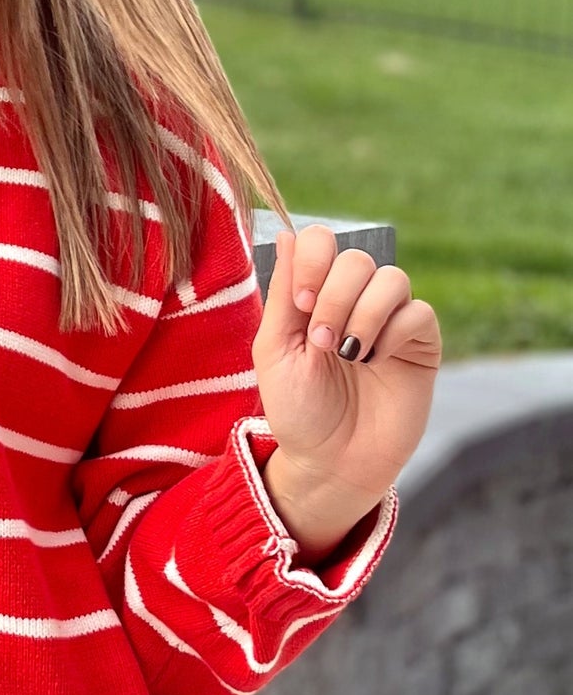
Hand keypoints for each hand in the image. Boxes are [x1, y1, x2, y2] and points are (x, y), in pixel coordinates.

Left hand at [253, 224, 441, 560]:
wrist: (330, 462)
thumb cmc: (298, 410)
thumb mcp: (274, 352)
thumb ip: (282, 294)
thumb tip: (288, 233)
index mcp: (315, 296)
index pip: (323, 241)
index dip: (314, 260)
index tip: (301, 304)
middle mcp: (355, 300)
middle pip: (357, 258)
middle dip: (335, 297)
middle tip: (322, 342)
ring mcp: (390, 320)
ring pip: (391, 278)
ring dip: (363, 315)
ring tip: (346, 354)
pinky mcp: (421, 344)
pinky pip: (418, 312)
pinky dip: (392, 334)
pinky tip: (374, 362)